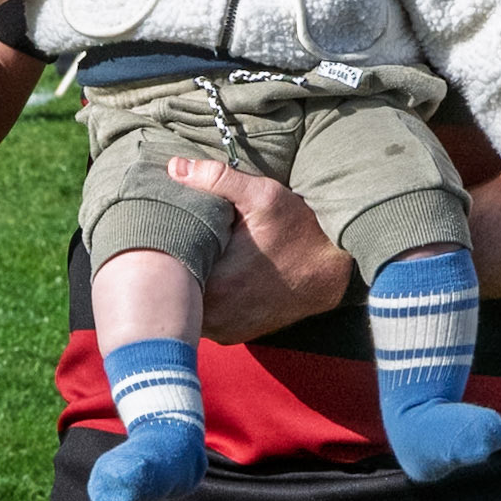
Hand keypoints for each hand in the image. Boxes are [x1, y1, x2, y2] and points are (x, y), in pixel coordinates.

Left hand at [168, 158, 352, 343]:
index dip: (163, 249)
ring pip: (189, 305)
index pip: (165, 271)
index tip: (170, 231)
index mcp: (214, 284)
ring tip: (202, 256)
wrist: (337, 273)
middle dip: (175, 266)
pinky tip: (219, 275)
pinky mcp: (235, 334)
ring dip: (191, 283)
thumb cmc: (301, 232)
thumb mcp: (264, 195)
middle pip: (174, 290)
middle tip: (183, 240)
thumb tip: (175, 166)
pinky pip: (206, 317)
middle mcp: (215, 316)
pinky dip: (208, 298)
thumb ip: (217, 178)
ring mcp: (225, 329)